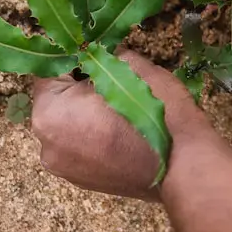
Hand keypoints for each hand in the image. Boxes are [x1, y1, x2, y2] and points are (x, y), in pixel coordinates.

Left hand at [32, 49, 208, 200]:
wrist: (185, 167)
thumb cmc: (158, 114)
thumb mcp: (135, 67)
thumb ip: (107, 53)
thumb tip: (99, 49)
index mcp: (50, 112)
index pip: (52, 72)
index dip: (79, 59)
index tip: (102, 56)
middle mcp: (46, 144)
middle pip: (59, 101)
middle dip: (82, 88)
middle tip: (116, 82)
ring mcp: (63, 168)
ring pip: (70, 124)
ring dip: (88, 113)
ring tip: (121, 110)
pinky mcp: (80, 181)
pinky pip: (81, 147)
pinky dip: (96, 136)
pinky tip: (122, 132)